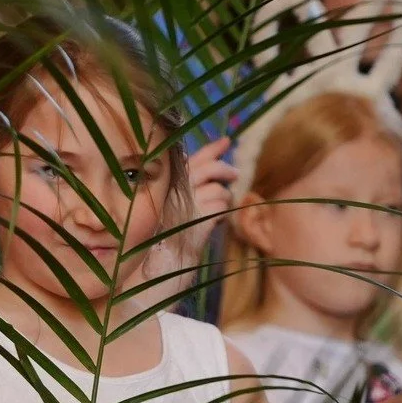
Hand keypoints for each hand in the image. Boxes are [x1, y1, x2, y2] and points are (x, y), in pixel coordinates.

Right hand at [167, 137, 235, 269]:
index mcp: (170, 185)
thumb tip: (197, 159)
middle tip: (236, 174)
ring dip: (223, 199)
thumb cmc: (170, 233)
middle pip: (208, 169)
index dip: (211, 149)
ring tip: (217, 212)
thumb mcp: (174, 204)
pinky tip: (216, 222)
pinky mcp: (200, 218)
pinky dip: (223, 213)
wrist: (165, 261)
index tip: (226, 140)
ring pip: (219, 189)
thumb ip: (186, 184)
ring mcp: (189, 204)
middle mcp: (178, 192)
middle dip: (225, 169)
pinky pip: (222, 206)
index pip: (193, 160)